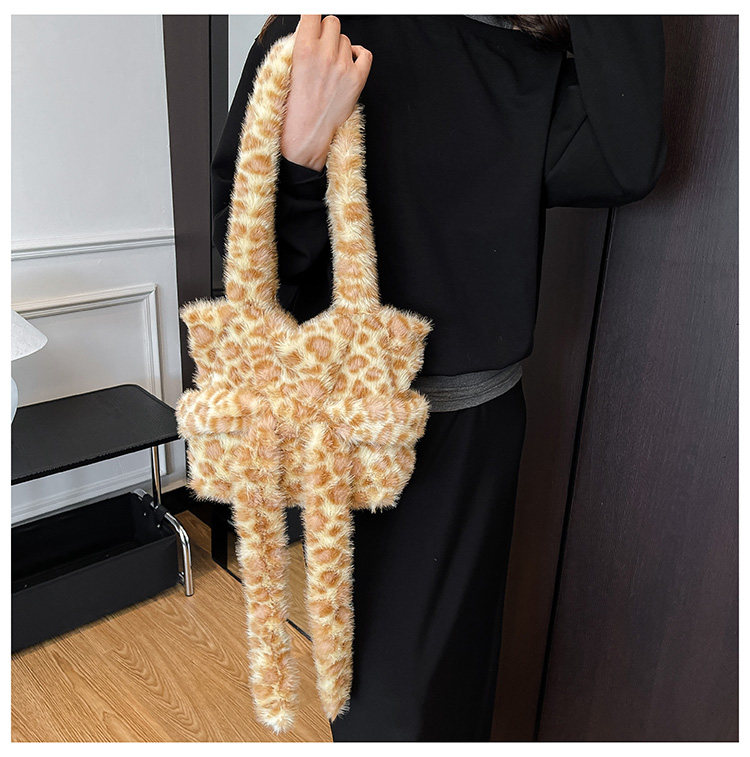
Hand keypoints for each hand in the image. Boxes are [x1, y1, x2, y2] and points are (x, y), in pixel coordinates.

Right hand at [281, 15, 372, 171]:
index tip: (312, 25)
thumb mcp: (287, 70)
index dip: (312, 19)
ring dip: (340, 48)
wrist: (307, 135)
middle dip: (327, 33)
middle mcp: (326, 55)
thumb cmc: (294, 108)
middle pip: (332, 23)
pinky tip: (350, 63)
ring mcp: (344, 67)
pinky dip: (359, 55)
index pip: (313, 14)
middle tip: (321, 48)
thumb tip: (310, 29)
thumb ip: (300, 45)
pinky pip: (365, 54)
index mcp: (304, 49)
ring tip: (331, 66)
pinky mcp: (357, 80)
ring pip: (346, 39)